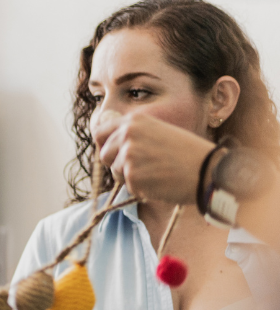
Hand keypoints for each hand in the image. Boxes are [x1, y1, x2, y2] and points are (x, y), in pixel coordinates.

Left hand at [91, 108, 214, 203]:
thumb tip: (106, 145)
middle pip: (105, 155)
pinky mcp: (132, 176)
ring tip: (157, 173)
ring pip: (116, 172)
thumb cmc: (188, 153)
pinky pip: (128, 186)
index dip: (104, 144)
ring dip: (131, 177)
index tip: (112, 153)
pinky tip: (160, 182)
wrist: (209, 170)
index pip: (100, 132)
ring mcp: (128, 156)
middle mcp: (127, 135)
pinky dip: (141, 188)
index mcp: (134, 121)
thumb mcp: (159, 132)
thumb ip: (134, 135)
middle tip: (143, 167)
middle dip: (118, 163)